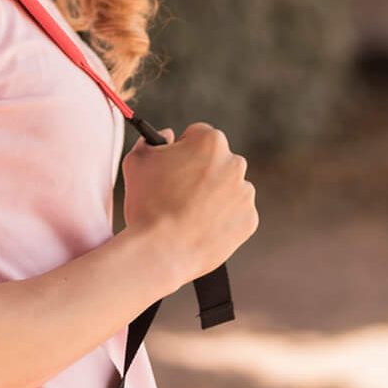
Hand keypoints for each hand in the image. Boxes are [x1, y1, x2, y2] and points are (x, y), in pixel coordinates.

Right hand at [123, 123, 257, 291]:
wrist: (161, 251)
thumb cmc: (147, 204)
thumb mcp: (137, 161)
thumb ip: (151, 140)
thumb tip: (166, 136)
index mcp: (211, 141)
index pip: (197, 136)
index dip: (181, 150)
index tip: (174, 166)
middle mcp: (235, 163)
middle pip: (216, 161)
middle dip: (201, 172)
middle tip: (178, 193)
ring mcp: (245, 193)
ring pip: (228, 188)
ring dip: (213, 196)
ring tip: (187, 214)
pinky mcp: (249, 220)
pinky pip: (235, 214)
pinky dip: (221, 219)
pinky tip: (200, 227)